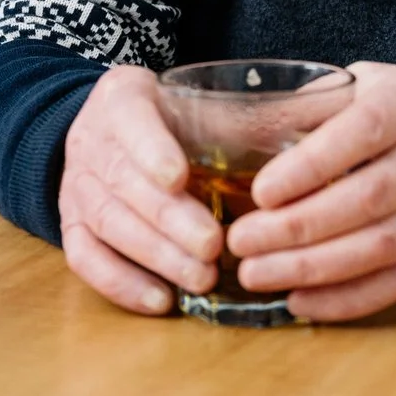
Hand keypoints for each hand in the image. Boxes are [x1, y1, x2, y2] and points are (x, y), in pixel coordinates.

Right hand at [58, 65, 221, 314]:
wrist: (106, 127)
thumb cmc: (168, 113)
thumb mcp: (195, 95)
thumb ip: (245, 111)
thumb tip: (324, 118)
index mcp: (122, 98)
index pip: (131, 120)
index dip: (152, 150)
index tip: (180, 177)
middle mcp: (91, 140)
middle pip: (122, 183)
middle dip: (168, 219)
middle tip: (213, 246)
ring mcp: (75, 186)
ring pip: (105, 223)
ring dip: (154, 255)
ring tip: (200, 279)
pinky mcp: (71, 225)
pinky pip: (84, 259)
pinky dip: (120, 283)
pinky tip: (160, 300)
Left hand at [226, 62, 395, 321]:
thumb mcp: (371, 85)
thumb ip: (310, 104)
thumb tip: (237, 128)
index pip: (363, 133)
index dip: (312, 164)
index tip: (262, 190)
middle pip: (365, 199)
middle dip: (298, 226)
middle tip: (242, 240)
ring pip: (377, 248)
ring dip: (312, 268)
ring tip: (256, 273)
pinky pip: (395, 285)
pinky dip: (346, 300)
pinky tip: (300, 301)